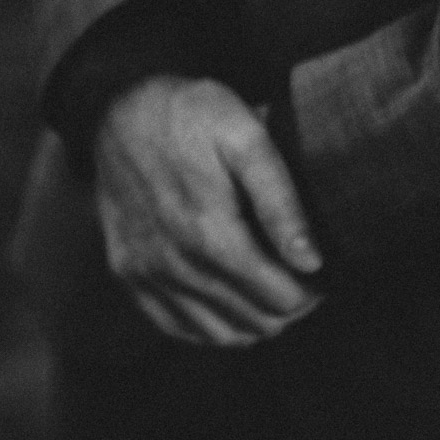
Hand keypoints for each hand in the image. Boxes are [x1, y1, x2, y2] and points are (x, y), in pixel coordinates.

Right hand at [94, 76, 322, 345]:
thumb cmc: (190, 115)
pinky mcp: (126, 272)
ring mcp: (144, 272)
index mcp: (209, 232)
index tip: (319, 272)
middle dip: (288, 306)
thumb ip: (281, 200)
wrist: (120, 105)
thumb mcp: (246, 137)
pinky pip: (175, 326)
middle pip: (255, 322)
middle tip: (298, 276)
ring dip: (253, 320)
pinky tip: (226, 300)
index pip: (280, 299)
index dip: (312, 292)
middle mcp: (173, 263)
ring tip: (267, 288)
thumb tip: (311, 261)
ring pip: (219, 333)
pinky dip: (210, 325)